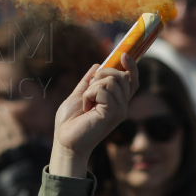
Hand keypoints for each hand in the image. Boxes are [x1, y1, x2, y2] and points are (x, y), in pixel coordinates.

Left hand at [49, 54, 138, 178]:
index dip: (131, 66)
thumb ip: (89, 81)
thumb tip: (97, 64)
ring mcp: (120, 110)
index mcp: (116, 101)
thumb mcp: (79, 94)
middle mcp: (122, 105)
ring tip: (86, 103)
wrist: (65, 140)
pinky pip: (103, 90)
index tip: (123, 55)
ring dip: (92, 87)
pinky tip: (86, 107)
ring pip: (111, 80)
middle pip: (121, 75)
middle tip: (89, 90)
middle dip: (102, 74)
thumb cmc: (70, 121)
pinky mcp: (113, 113)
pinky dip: (90, 94)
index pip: (131, 80)